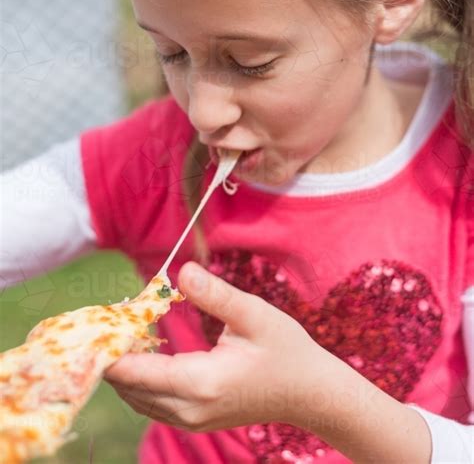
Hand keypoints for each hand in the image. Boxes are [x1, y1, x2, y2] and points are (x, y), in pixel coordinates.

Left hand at [104, 261, 337, 432]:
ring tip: (130, 326)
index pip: (132, 372)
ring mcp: (191, 420)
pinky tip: (150, 347)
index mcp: (200, 383)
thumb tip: (182, 270)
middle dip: (115, 352)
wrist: (310, 393)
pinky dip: (141, 377)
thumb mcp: (253, 314)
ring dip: (126, 365)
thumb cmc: (286, 351)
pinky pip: (152, 402)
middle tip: (115, 314)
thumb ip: (215, 294)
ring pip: (136, 397)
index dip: (110, 347)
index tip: (101, 318)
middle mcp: (188, 409)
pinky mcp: (194, 419)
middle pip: (127, 387)